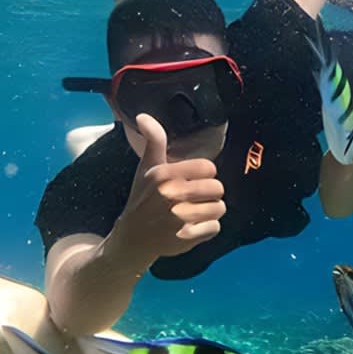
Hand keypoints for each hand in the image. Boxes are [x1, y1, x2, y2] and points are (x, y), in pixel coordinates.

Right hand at [111, 114, 224, 262]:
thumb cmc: (143, 198)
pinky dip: (207, 229)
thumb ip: (153, 141)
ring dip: (211, 211)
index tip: (192, 180)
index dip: (203, 174)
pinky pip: (215, 227)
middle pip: (217, 188)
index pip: (209, 168)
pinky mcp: (187, 237)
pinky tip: (192, 227)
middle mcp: (172, 195)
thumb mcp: (146, 168)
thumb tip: (143, 115)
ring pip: (219, 208)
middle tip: (194, 198)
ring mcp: (180, 218)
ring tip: (195, 212)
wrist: (132, 237)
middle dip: (209, 193)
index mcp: (166, 174)